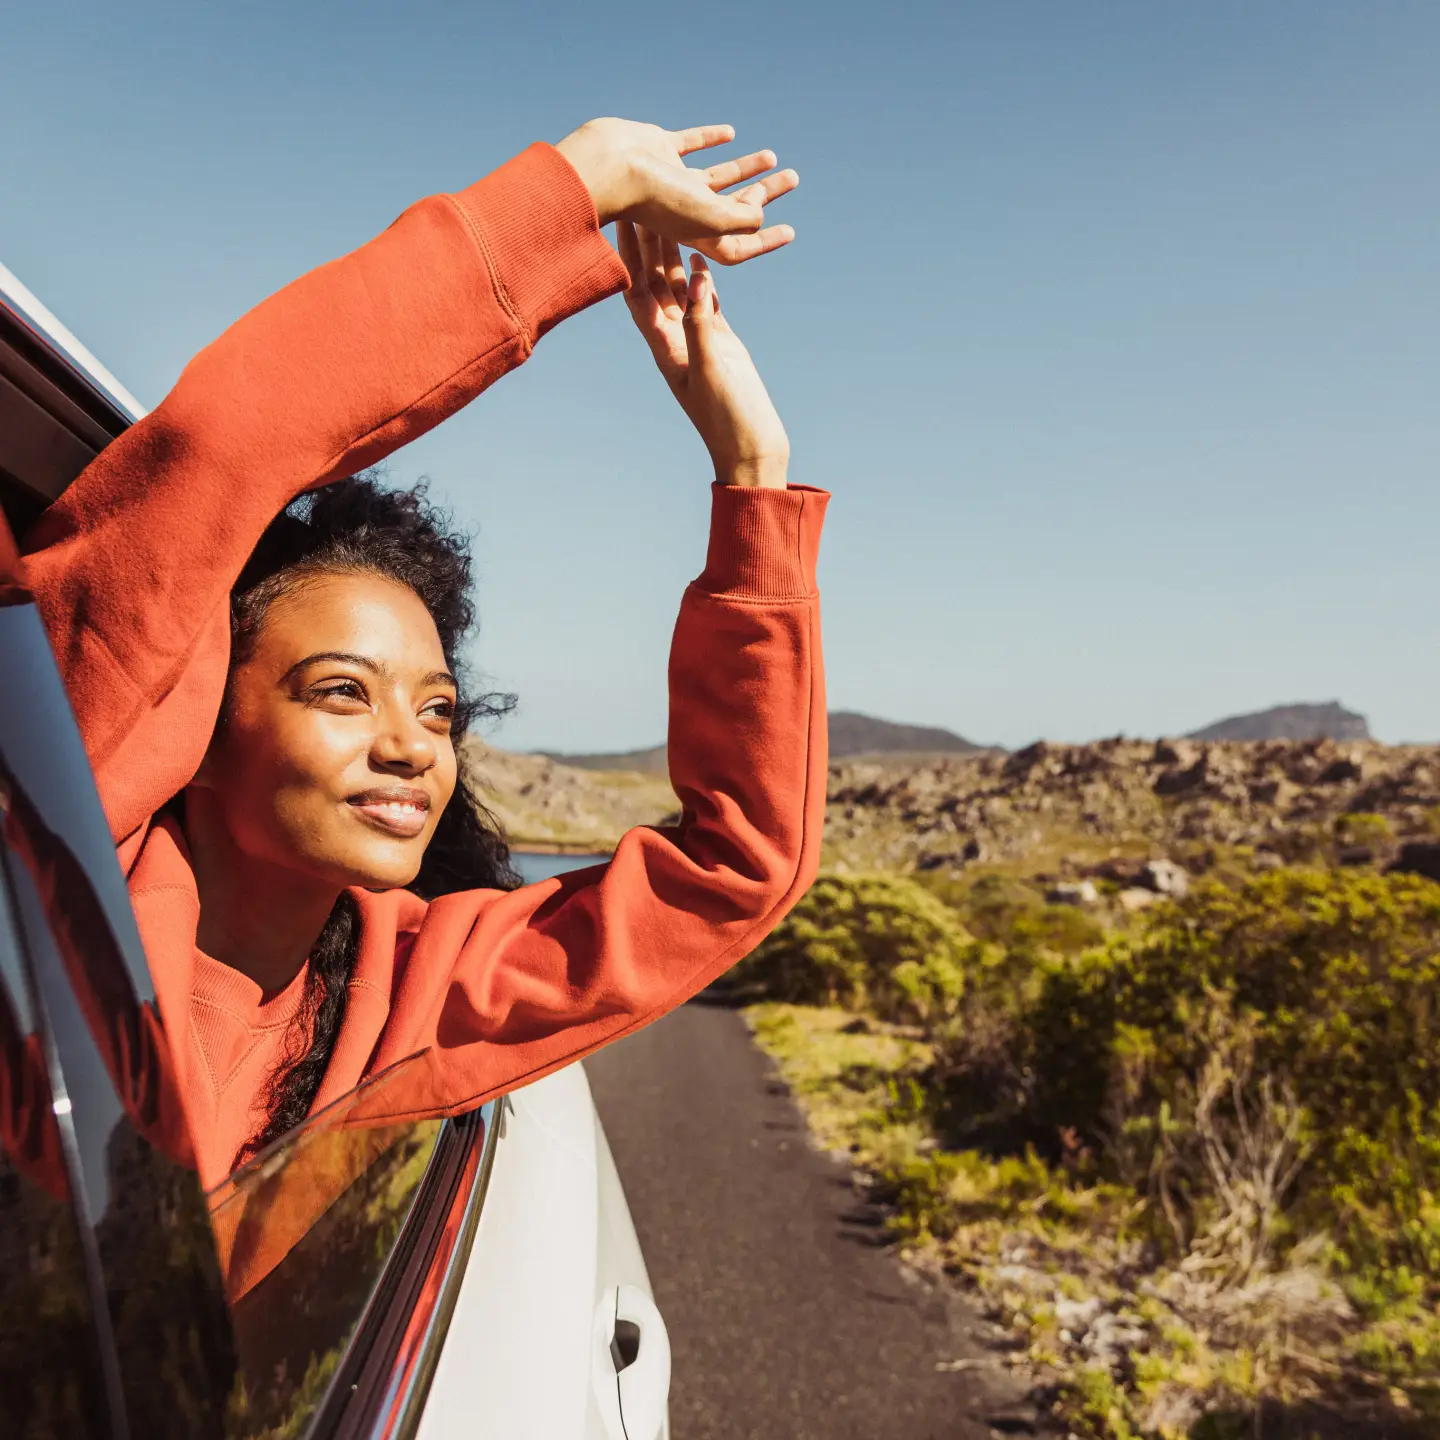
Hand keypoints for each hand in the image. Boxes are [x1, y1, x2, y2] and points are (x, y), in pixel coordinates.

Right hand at [556, 118, 796, 265]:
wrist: (611, 164)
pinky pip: (690, 144)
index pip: (738, 244)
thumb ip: (742, 220)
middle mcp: (686, 208)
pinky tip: (730, 133)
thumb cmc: (658, 198)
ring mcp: (672, 178)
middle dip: (765, 193)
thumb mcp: (711, 218)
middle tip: (794, 178)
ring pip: (717, 176)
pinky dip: (710, 139)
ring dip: (745, 168)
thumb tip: (760, 214)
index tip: (791, 231)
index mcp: (698, 232)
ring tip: (773, 157)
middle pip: (734, 205)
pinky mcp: (660, 150)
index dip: (766, 241)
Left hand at [619, 222, 788, 487]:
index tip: (622, 219)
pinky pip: (706, 303)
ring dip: (674, 254)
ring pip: (680, 289)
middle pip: (655, 283)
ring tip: (670, 216)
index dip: (628, 254)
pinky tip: (701, 255)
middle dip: (647, 244)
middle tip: (641, 202)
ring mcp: (696, 341)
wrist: (751, 449)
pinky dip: (702, 278)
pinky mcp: (720, 344)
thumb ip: (702, 323)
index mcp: (664, 346)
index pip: (638, 291)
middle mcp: (674, 339)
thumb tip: (696, 277)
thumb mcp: (712, 369)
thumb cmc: (728, 420)